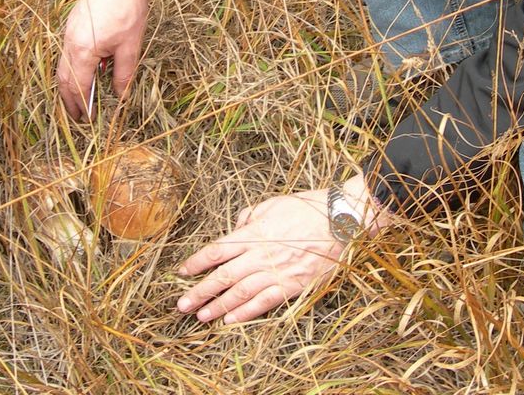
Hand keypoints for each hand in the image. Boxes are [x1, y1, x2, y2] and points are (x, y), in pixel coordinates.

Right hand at [55, 0, 149, 118]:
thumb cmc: (128, 9)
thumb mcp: (130, 46)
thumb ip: (123, 74)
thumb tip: (120, 97)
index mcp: (83, 51)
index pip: (78, 87)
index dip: (82, 106)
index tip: (88, 120)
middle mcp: (70, 42)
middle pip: (64, 78)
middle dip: (69, 100)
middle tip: (77, 117)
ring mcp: (69, 31)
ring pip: (63, 65)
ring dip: (70, 84)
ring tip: (80, 99)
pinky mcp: (73, 22)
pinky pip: (68, 51)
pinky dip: (74, 66)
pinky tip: (89, 70)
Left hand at [176, 175, 390, 324]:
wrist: (341, 221)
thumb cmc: (308, 207)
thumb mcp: (273, 203)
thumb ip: (249, 216)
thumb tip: (235, 228)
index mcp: (254, 232)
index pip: (217, 250)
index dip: (197, 262)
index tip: (182, 272)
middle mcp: (261, 254)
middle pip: (223, 276)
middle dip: (200, 291)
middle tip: (182, 304)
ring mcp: (277, 272)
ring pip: (240, 293)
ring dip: (218, 306)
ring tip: (201, 316)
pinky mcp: (293, 286)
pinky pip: (265, 303)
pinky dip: (246, 313)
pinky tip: (231, 321)